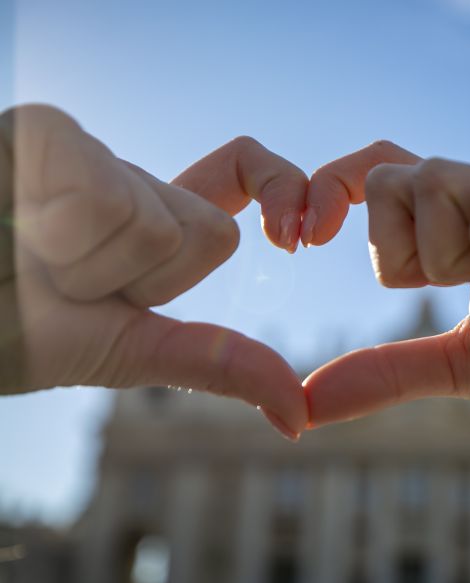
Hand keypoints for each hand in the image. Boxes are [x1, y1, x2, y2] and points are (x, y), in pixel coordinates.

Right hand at [1, 104, 308, 438]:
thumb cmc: (9, 333)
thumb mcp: (123, 352)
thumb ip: (213, 365)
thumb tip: (296, 420)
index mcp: (151, 225)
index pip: (240, 175)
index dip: (281, 187)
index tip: (296, 237)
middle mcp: (127, 182)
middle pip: (211, 234)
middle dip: (143, 283)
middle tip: (67, 282)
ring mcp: (86, 152)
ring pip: (156, 226)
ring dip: (88, 271)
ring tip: (28, 260)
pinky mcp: (44, 131)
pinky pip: (104, 202)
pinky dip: (58, 240)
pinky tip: (13, 228)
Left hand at [301, 146, 469, 456]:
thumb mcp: (458, 369)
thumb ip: (387, 371)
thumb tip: (303, 402)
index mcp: (466, 232)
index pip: (386, 174)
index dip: (333, 190)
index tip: (302, 238)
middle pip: (403, 175)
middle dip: (399, 244)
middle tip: (446, 287)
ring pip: (446, 177)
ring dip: (443, 246)